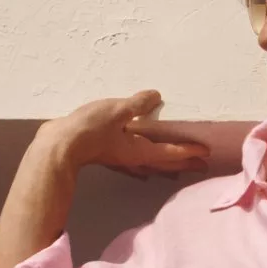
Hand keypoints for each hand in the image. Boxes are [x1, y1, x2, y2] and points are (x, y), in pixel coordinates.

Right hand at [41, 91, 212, 180]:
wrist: (60, 145)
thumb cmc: (90, 128)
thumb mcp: (117, 110)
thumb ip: (138, 104)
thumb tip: (156, 96)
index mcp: (141, 150)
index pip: (171, 151)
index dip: (189, 151)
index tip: (207, 152)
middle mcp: (135, 159)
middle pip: (165, 164)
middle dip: (184, 164)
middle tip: (203, 166)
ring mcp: (123, 161)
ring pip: (152, 167)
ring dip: (168, 168)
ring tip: (180, 170)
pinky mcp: (111, 158)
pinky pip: (136, 165)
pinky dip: (146, 167)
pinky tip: (144, 171)